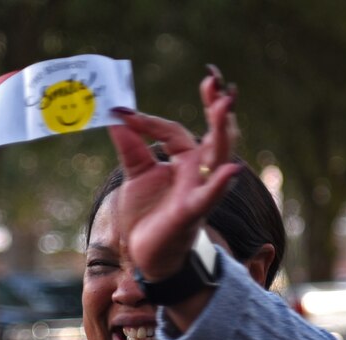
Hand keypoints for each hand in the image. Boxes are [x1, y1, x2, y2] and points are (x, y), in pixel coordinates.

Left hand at [107, 66, 239, 280]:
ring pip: (219, 156)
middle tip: (214, 79)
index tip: (121, 112)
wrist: (145, 254)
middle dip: (216, 107)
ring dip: (223, 130)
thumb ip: (130, 146)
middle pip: (214, 133)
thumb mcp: (135, 174)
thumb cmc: (147, 214)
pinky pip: (209, 197)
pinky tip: (230, 171)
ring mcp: (199, 190)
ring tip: (225, 104)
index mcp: (184, 159)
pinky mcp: (193, 212)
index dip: (147, 120)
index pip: (172, 130)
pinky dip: (219, 185)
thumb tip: (116, 115)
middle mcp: (198, 171)